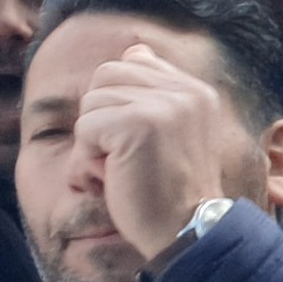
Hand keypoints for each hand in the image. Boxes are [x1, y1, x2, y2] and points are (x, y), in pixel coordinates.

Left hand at [73, 44, 240, 259]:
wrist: (187, 230)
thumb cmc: (172, 192)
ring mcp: (164, 105)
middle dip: (100, 119)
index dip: (119, 101)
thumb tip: (134, 50)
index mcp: (197, 91)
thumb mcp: (176, 133)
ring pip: (91, 103)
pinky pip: (84, 127)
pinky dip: (86, 161)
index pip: (135, 61)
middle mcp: (185, 91)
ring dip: (92, 144)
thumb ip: (157, 92)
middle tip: (124, 158)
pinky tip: (112, 180)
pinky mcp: (137, 124)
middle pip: (106, 76)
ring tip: (120, 172)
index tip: (137, 142)